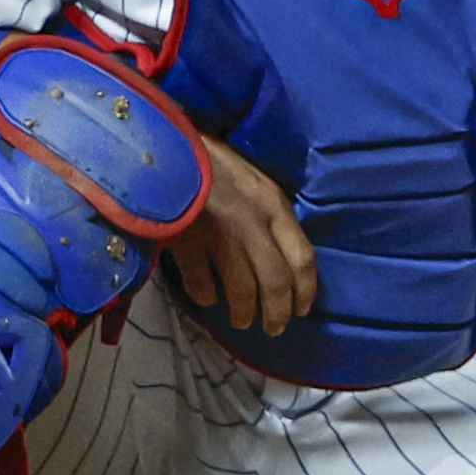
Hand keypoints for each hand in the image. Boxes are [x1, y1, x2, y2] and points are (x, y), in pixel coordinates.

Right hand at [162, 132, 316, 336]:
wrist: (169, 146)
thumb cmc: (214, 163)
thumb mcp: (255, 183)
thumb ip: (269, 216)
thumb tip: (281, 255)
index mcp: (274, 205)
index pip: (303, 258)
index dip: (306, 290)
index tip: (303, 310)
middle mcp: (253, 223)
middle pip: (276, 282)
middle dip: (278, 312)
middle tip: (274, 329)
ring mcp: (219, 234)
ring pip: (241, 289)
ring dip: (244, 311)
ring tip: (242, 321)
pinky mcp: (185, 241)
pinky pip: (200, 282)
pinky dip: (206, 296)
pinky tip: (208, 300)